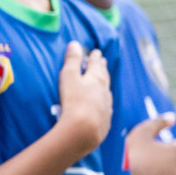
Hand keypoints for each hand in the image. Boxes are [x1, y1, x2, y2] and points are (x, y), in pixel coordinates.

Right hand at [55, 41, 111, 158]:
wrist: (83, 131)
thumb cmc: (73, 101)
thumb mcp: (68, 77)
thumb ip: (72, 60)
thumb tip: (75, 44)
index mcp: (96, 78)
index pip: (96, 64)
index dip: (95, 57)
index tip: (97, 51)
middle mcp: (104, 90)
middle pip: (104, 76)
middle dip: (102, 68)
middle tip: (103, 62)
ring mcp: (106, 106)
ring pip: (107, 91)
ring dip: (105, 84)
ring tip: (104, 81)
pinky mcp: (105, 120)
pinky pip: (107, 106)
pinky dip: (105, 101)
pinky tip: (104, 103)